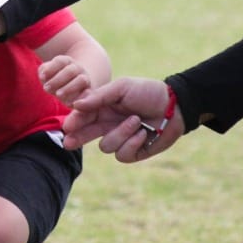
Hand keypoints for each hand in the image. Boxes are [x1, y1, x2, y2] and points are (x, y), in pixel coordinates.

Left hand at [40, 55, 93, 106]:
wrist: (71, 89)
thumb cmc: (54, 80)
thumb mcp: (47, 74)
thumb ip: (43, 72)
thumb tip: (43, 76)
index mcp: (66, 61)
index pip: (60, 61)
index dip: (51, 68)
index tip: (42, 77)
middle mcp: (77, 68)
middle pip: (70, 71)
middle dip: (57, 80)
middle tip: (46, 88)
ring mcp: (85, 79)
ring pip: (81, 80)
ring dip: (69, 88)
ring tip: (58, 95)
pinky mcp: (89, 92)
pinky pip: (88, 94)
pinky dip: (80, 98)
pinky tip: (70, 103)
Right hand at [63, 76, 179, 161]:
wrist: (174, 106)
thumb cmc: (148, 92)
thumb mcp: (122, 88)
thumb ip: (99, 96)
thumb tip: (76, 104)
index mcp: (103, 108)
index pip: (83, 116)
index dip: (74, 122)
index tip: (68, 126)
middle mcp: (108, 124)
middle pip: (86, 135)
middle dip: (77, 139)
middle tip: (68, 142)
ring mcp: (120, 138)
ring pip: (106, 146)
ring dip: (121, 133)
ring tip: (137, 121)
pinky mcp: (132, 152)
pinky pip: (122, 155)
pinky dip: (133, 143)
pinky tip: (143, 134)